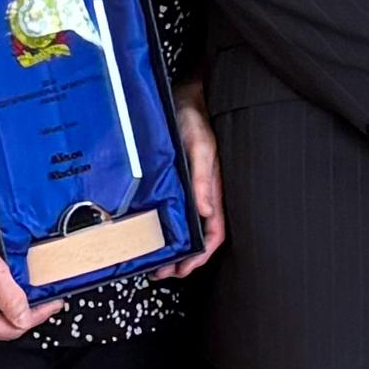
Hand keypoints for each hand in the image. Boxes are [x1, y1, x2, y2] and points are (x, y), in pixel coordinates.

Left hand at [156, 97, 228, 279]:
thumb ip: (203, 177)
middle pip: (200, 237)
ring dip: (175, 248)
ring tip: (158, 262)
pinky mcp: (179, 183)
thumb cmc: (196, 118)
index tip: (184, 268)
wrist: (186, 96)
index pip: (214, 232)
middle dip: (185, 258)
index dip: (201, 254)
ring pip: (188, 229)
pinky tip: (153, 233)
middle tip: (163, 272)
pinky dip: (167, 228)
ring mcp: (192, 190)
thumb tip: (206, 210)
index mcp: (214, 190)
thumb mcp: (199, 146)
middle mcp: (204, 195)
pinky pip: (177, 213)